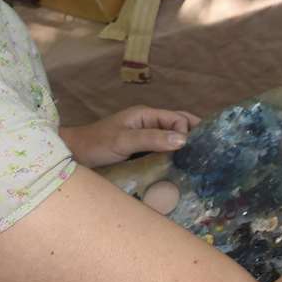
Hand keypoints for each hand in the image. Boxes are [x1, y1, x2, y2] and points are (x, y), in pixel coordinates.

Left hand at [60, 106, 200, 167]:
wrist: (73, 155)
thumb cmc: (96, 144)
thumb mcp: (124, 140)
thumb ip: (152, 139)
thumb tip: (183, 139)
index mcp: (146, 114)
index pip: (178, 118)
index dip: (187, 131)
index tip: (192, 150)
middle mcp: (147, 123)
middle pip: (178, 124)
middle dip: (193, 134)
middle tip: (208, 152)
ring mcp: (144, 136)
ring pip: (171, 137)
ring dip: (183, 146)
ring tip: (198, 161)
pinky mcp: (140, 150)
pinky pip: (161, 149)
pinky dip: (172, 155)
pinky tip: (179, 167)